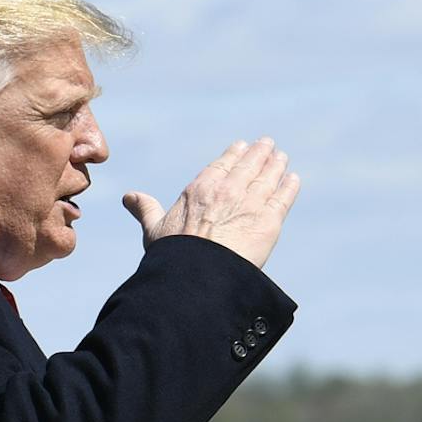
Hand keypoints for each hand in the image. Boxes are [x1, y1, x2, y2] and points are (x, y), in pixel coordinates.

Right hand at [122, 137, 300, 269]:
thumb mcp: (154, 229)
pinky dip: (289, 187)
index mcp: (201, 188)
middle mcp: (228, 190)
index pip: (223, 164)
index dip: (235, 154)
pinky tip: (292, 179)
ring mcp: (250, 204)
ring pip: (268, 177)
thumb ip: (145, 208)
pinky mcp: (269, 221)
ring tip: (281, 158)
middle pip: (249, 165)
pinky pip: (282, 198)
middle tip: (268, 145)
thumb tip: (129, 197)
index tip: (242, 146)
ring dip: (276, 165)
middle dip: (260, 154)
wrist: (198, 276)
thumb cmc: (173, 256)